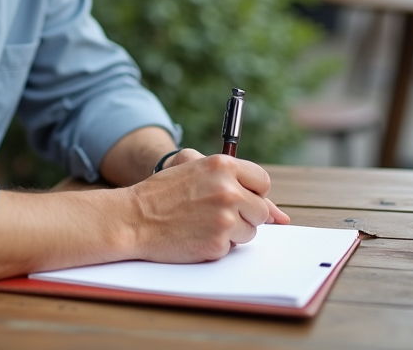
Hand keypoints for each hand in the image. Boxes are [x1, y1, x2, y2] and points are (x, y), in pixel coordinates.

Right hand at [127, 153, 289, 262]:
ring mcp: (224, 217)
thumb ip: (235, 181)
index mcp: (223, 165)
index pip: (262, 181)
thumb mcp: (194, 170)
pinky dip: (217, 245)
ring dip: (232, 231)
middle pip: (260, 210)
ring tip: (202, 222)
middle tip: (214, 213)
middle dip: (243, 215)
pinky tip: (196, 235)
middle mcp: (228, 189)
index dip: (251, 193)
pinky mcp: (218, 242)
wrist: (133, 218)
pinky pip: (232, 247)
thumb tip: (279, 215)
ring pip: (250, 231)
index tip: (238, 197)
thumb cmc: (162, 193)